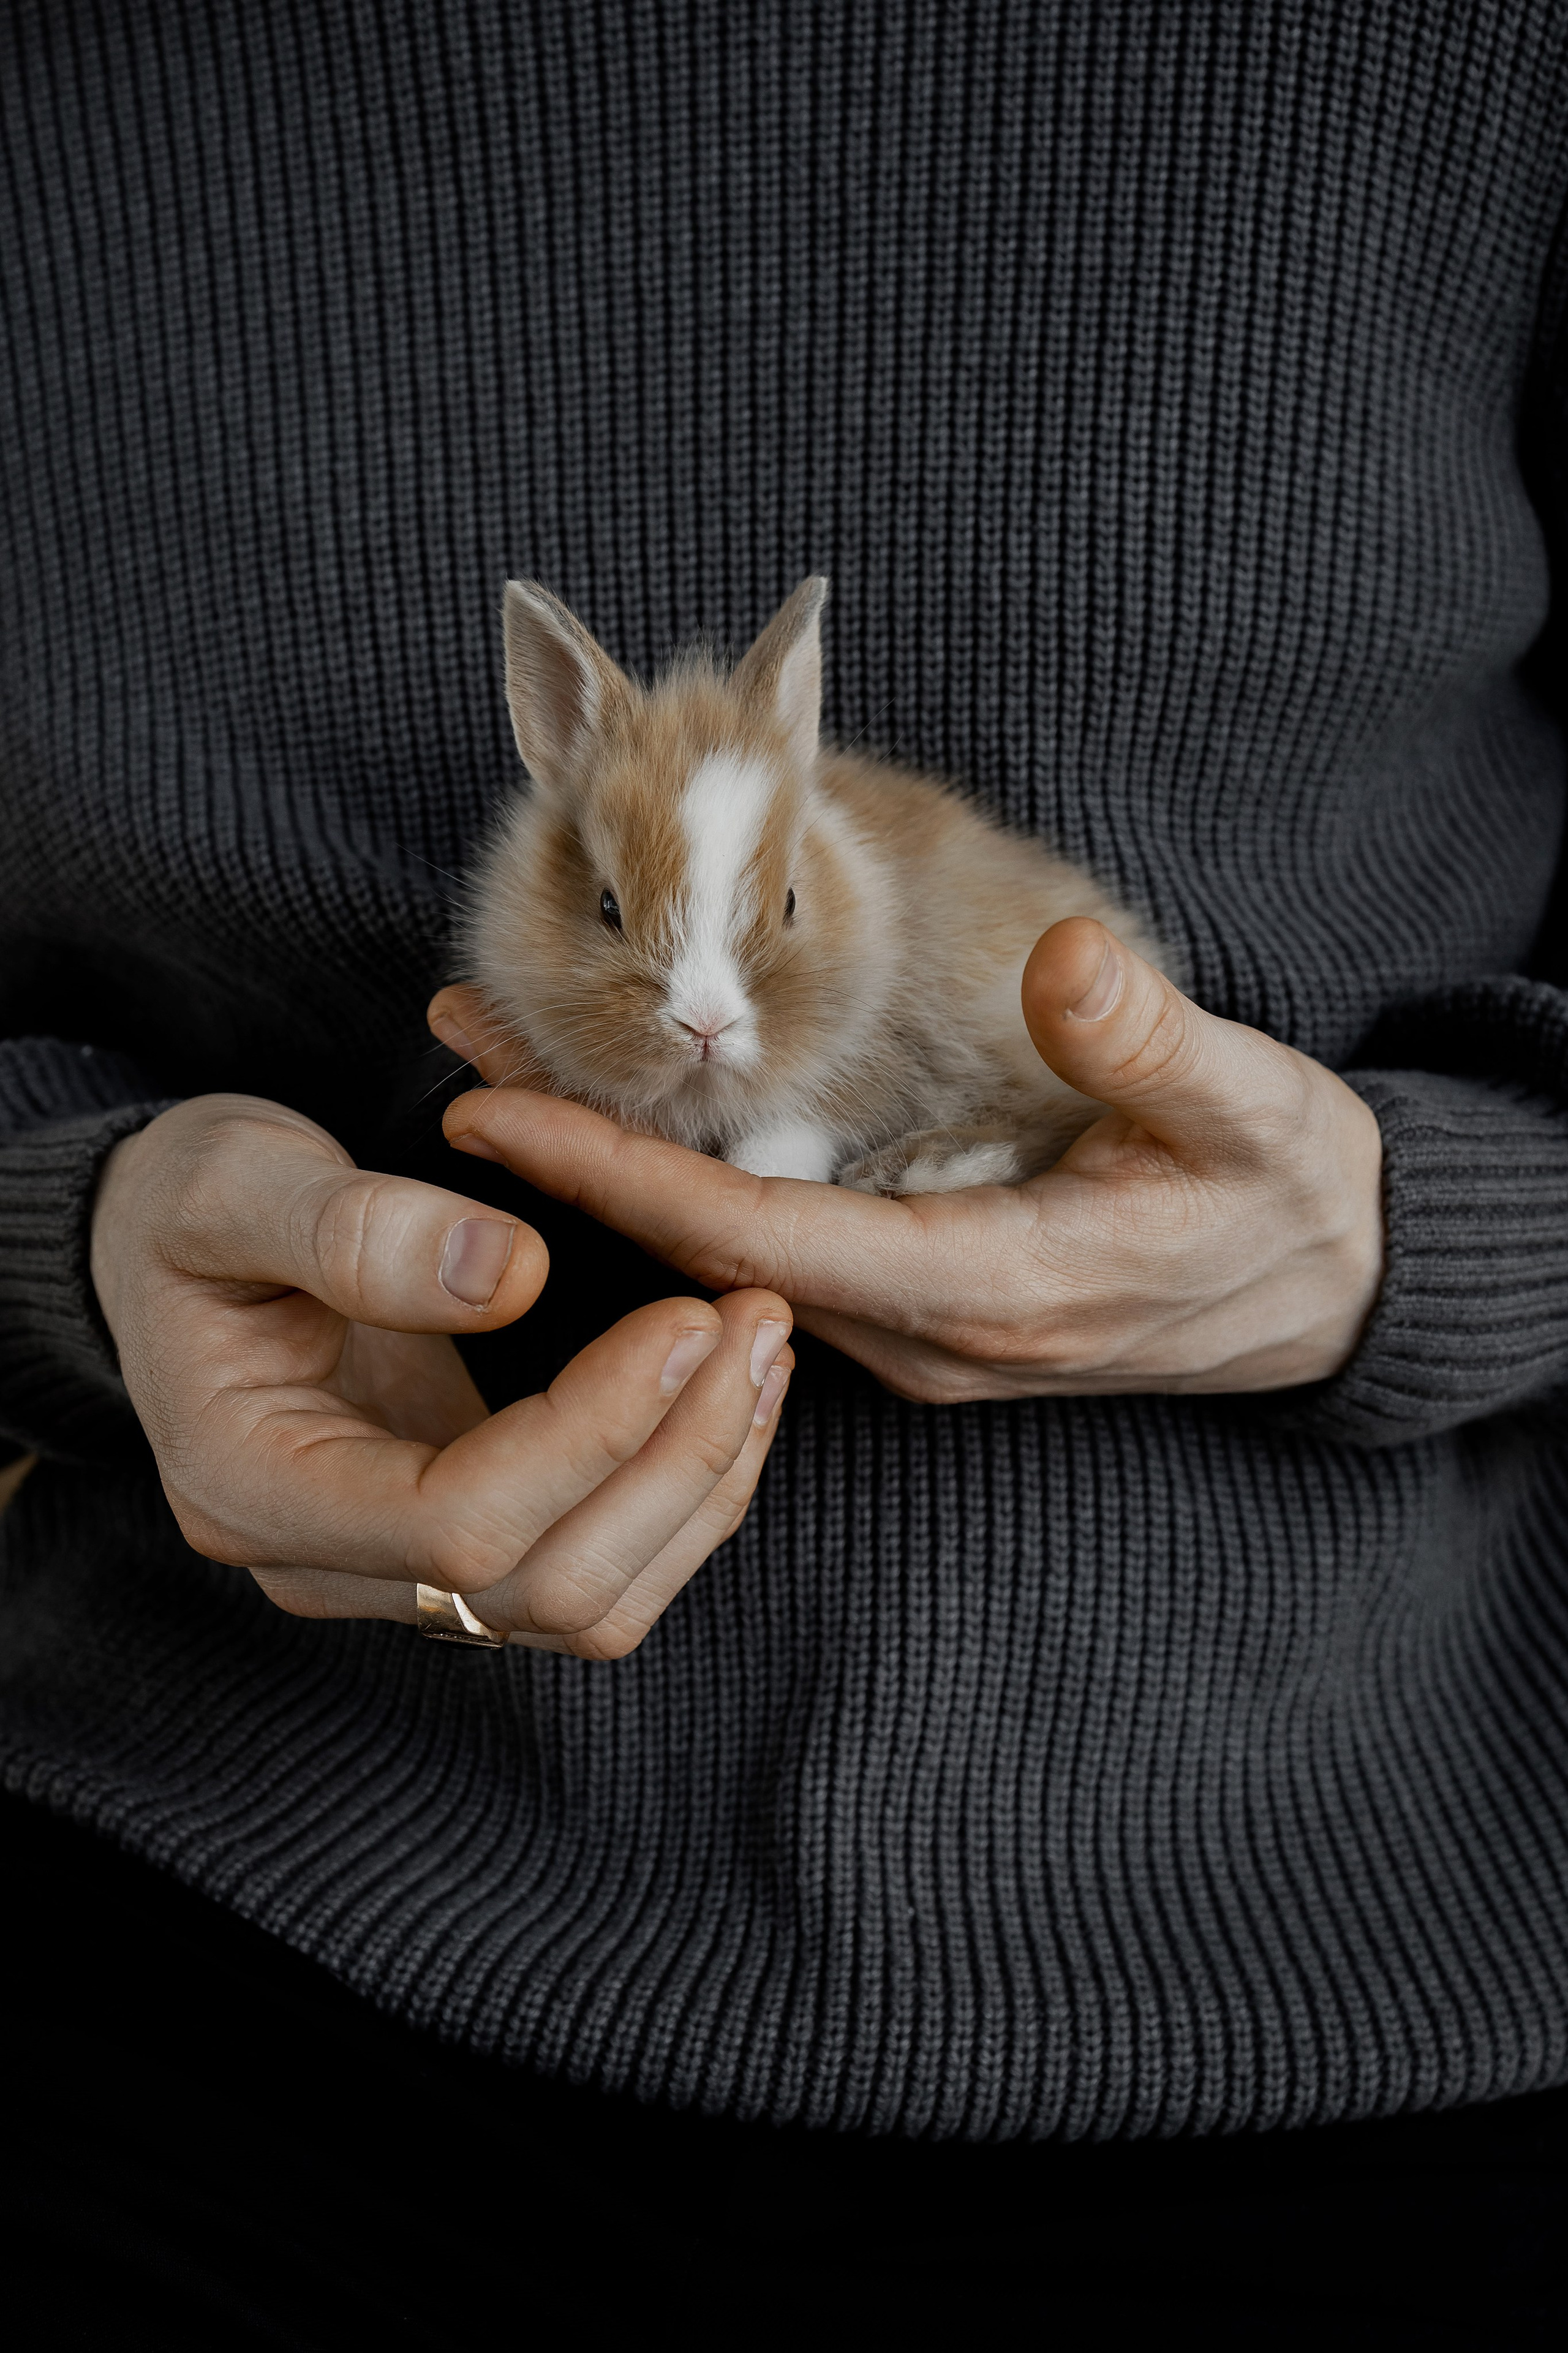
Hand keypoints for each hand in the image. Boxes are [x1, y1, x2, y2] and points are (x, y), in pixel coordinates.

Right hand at [90, 1095, 791, 1650]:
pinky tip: (731, 1390)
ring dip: (699, 1486)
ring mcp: (396, 1573)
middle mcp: (325, 1565)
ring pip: (590, 1604)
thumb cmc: (190, 1207)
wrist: (170, 1245)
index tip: (681, 1316)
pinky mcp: (461, 1549)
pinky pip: (599, 1568)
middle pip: (545, 1588)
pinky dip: (682, 1493)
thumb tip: (508, 1275)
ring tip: (763, 1350)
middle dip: (674, 1460)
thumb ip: (352, 1229)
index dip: (589, 1431)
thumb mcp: (235, 1181)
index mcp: (252, 1488)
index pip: (457, 1523)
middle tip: (754, 1321)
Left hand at [429, 918, 1382, 1404]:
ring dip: (611, 1175)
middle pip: (707, 1257)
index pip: (759, 1240)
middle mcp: (925, 1336)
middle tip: (450, 1045)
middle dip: (574, 1161)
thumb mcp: (1253, 1109)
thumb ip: (1155, 1045)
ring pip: (726, 1265)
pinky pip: (767, 1264)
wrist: (1329, 1295)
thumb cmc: (1286, 1198)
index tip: (493, 1106)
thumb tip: (1069, 966)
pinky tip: (621, 1128)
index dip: (617, 1178)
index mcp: (989, 1292)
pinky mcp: (916, 1315)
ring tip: (499, 1062)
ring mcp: (915, 1338)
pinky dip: (678, 1193)